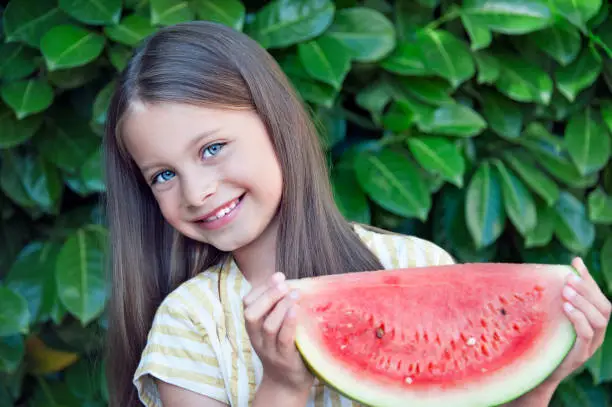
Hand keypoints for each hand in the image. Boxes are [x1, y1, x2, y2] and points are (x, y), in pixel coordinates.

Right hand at [243, 272, 313, 392]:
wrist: (286, 384)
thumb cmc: (284, 349)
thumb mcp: (275, 329)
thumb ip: (278, 309)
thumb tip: (291, 282)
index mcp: (253, 329)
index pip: (247, 304)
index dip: (261, 288)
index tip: (278, 275)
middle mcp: (257, 339)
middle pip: (252, 313)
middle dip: (268, 294)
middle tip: (284, 282)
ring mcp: (270, 351)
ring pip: (267, 326)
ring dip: (280, 306)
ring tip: (295, 293)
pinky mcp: (285, 360)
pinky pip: (284, 340)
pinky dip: (288, 323)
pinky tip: (296, 310)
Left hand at [504, 258, 610, 406]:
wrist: (535, 373)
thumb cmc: (542, 341)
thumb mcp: (549, 317)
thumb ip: (553, 300)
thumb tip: (548, 273)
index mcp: (591, 322)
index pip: (598, 297)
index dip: (589, 279)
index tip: (576, 261)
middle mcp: (596, 334)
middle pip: (604, 307)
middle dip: (588, 289)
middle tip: (569, 277)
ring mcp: (590, 346)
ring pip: (599, 320)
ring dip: (583, 302)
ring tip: (566, 290)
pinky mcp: (579, 356)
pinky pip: (586, 335)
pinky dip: (579, 319)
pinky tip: (566, 308)